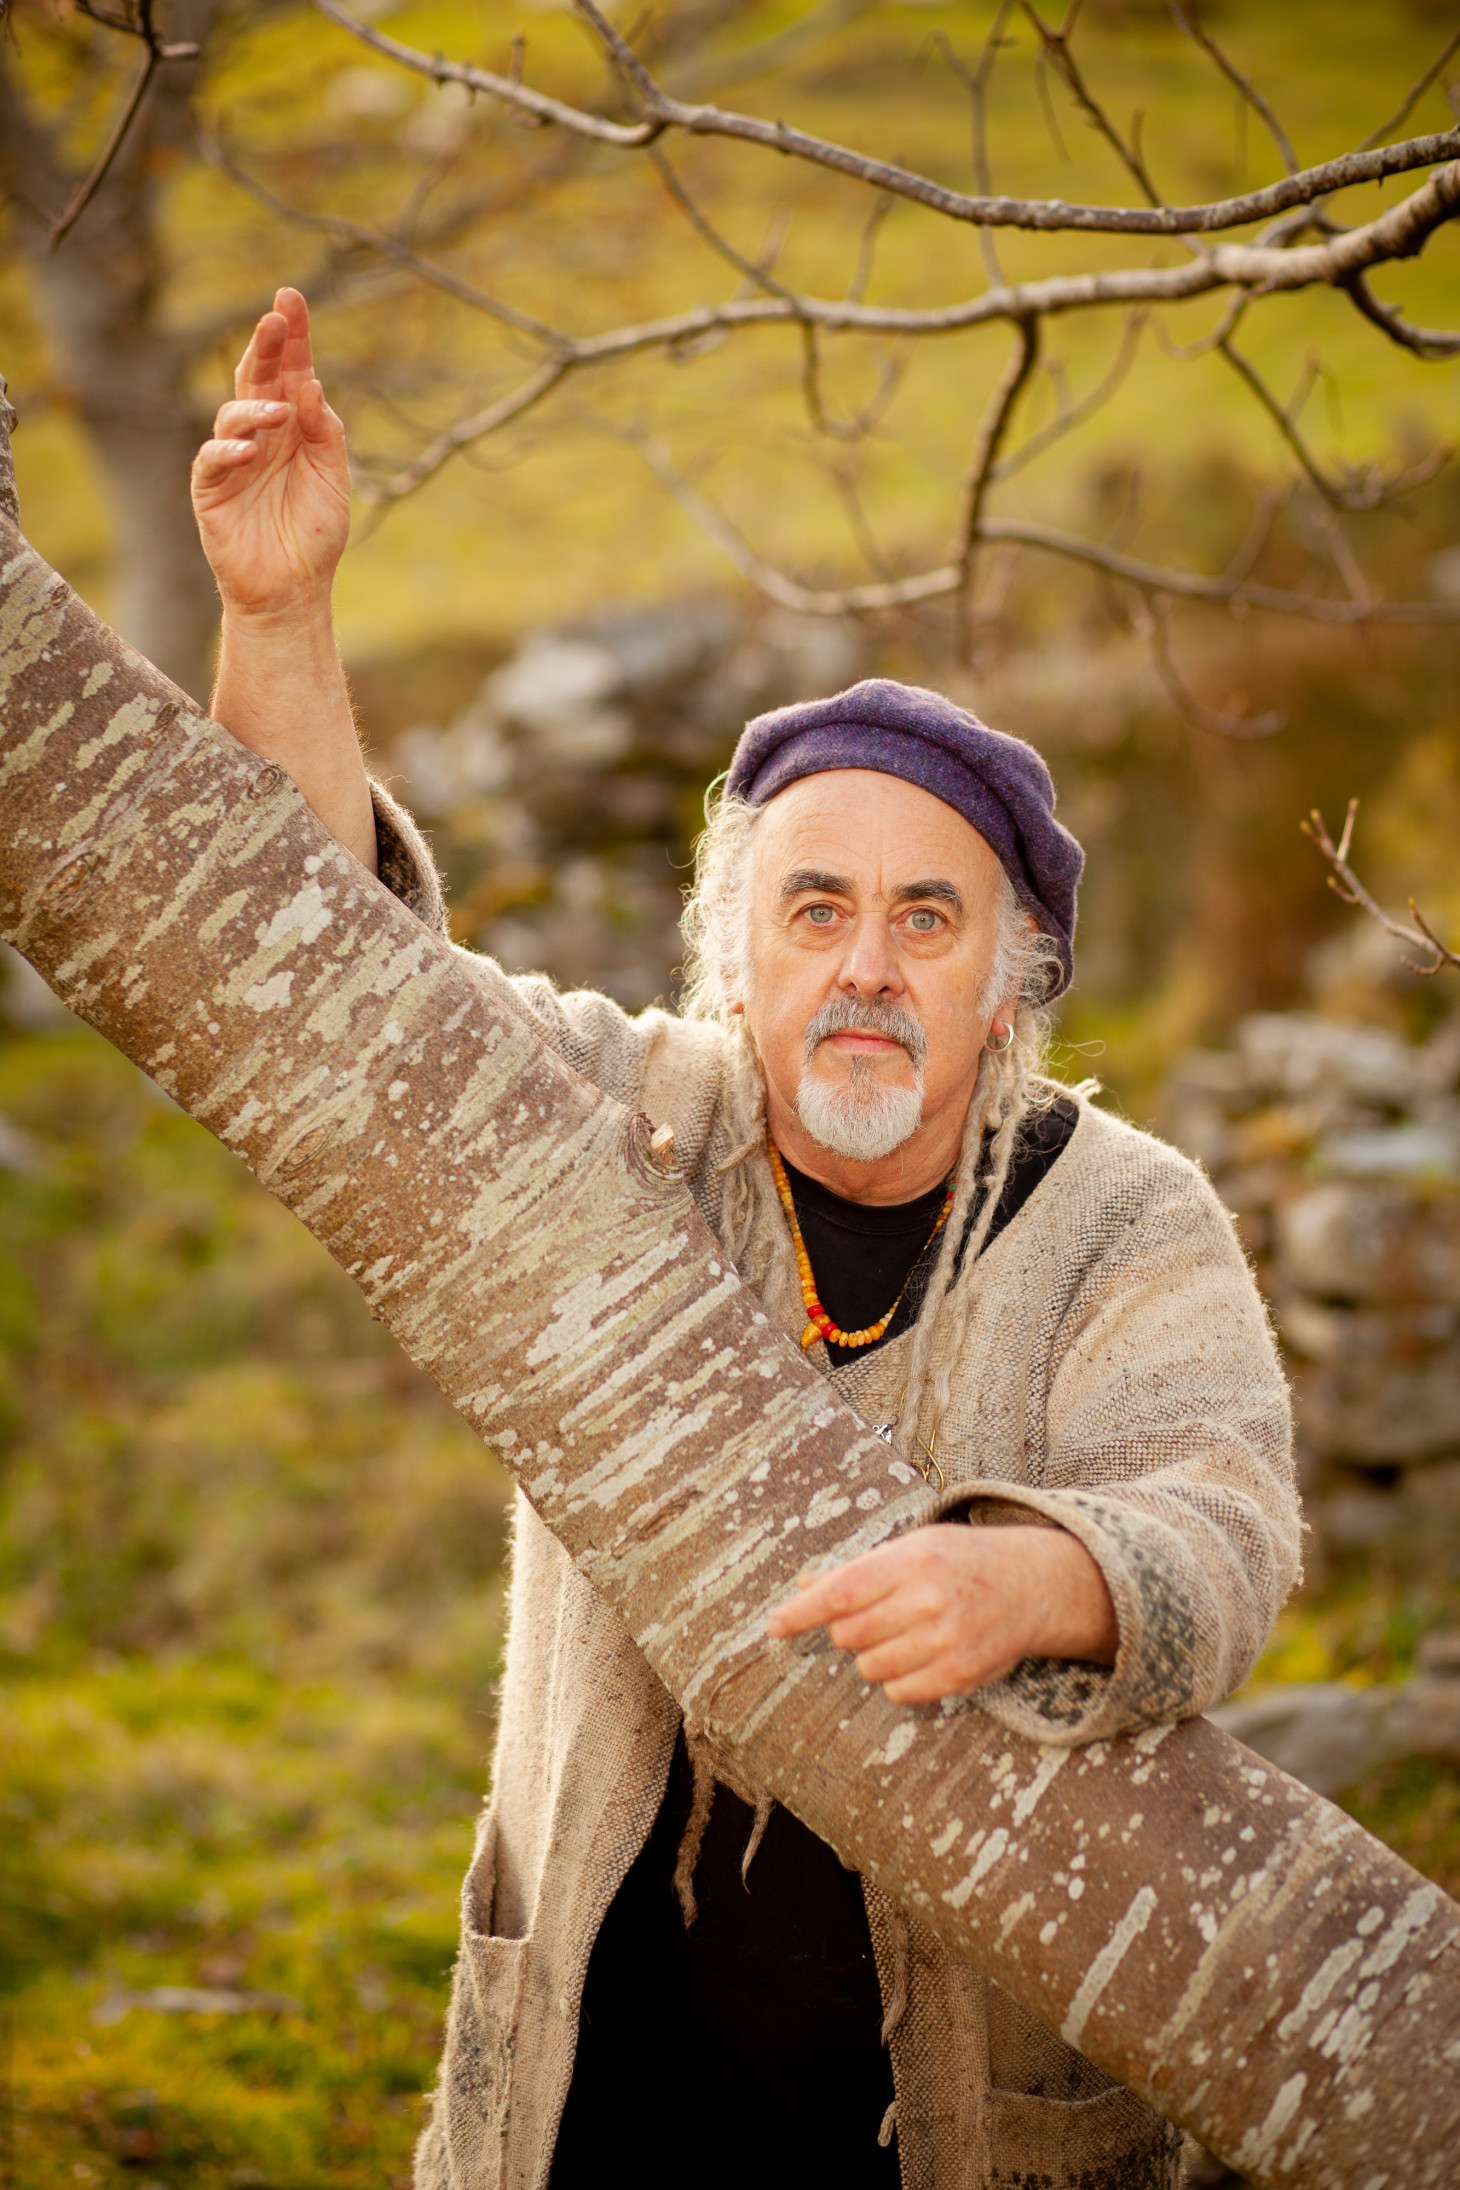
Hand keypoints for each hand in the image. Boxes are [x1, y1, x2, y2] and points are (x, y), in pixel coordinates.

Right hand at [191, 287, 350, 619]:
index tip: (291, 298)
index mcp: (292, 427)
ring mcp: (233, 460)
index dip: (291, 336)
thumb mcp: (334, 479)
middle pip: (255, 378)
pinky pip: (212, 459)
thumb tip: (311, 385)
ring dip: (255, 406)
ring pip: (232, 413)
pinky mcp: (211, 490)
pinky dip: (230, 450)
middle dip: (264, 346)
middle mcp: (261, 435)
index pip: (289, 372)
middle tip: (275, 318)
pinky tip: (251, 451)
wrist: (294, 590)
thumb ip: (326, 433)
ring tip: (280, 413)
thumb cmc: (314, 536)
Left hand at [765, 1522, 1117, 1706]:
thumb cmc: (958, 1561)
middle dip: (848, 1629)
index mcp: (912, 1560)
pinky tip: (917, 1656)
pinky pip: (899, 1692)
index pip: (842, 1591)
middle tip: (875, 1615)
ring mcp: (947, 1640)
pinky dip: (896, 1679)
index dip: (803, 1612)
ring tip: (901, 1633)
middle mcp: (930, 1599)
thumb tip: (804, 1588)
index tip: (775, 1626)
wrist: (1031, 1584)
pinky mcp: (961, 1674)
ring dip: (872, 1655)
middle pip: (850, 1634)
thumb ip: (858, 1571)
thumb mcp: (911, 1548)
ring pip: (870, 1666)